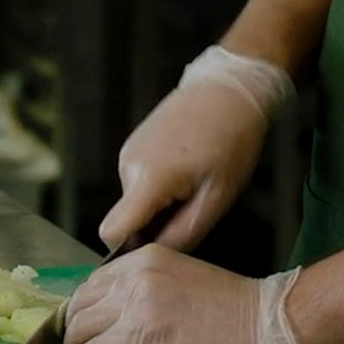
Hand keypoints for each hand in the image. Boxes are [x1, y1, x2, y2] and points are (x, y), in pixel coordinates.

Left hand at [64, 246, 315, 343]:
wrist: (263, 326)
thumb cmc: (233, 308)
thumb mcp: (182, 277)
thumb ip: (146, 287)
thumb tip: (114, 313)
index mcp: (146, 257)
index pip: (93, 281)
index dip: (87, 308)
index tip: (90, 326)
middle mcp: (134, 276)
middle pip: (80, 303)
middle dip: (76, 328)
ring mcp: (133, 306)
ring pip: (79, 328)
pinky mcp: (135, 339)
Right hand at [101, 47, 291, 251]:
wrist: (230, 89)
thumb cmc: (231, 139)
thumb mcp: (217, 197)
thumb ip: (184, 233)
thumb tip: (159, 254)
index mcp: (148, 179)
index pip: (111, 232)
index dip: (130, 249)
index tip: (161, 243)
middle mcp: (128, 165)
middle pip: (129, 219)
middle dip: (157, 223)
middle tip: (196, 204)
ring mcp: (129, 152)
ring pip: (137, 201)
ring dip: (162, 203)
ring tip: (196, 181)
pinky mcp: (135, 144)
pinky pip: (140, 181)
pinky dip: (161, 185)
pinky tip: (188, 168)